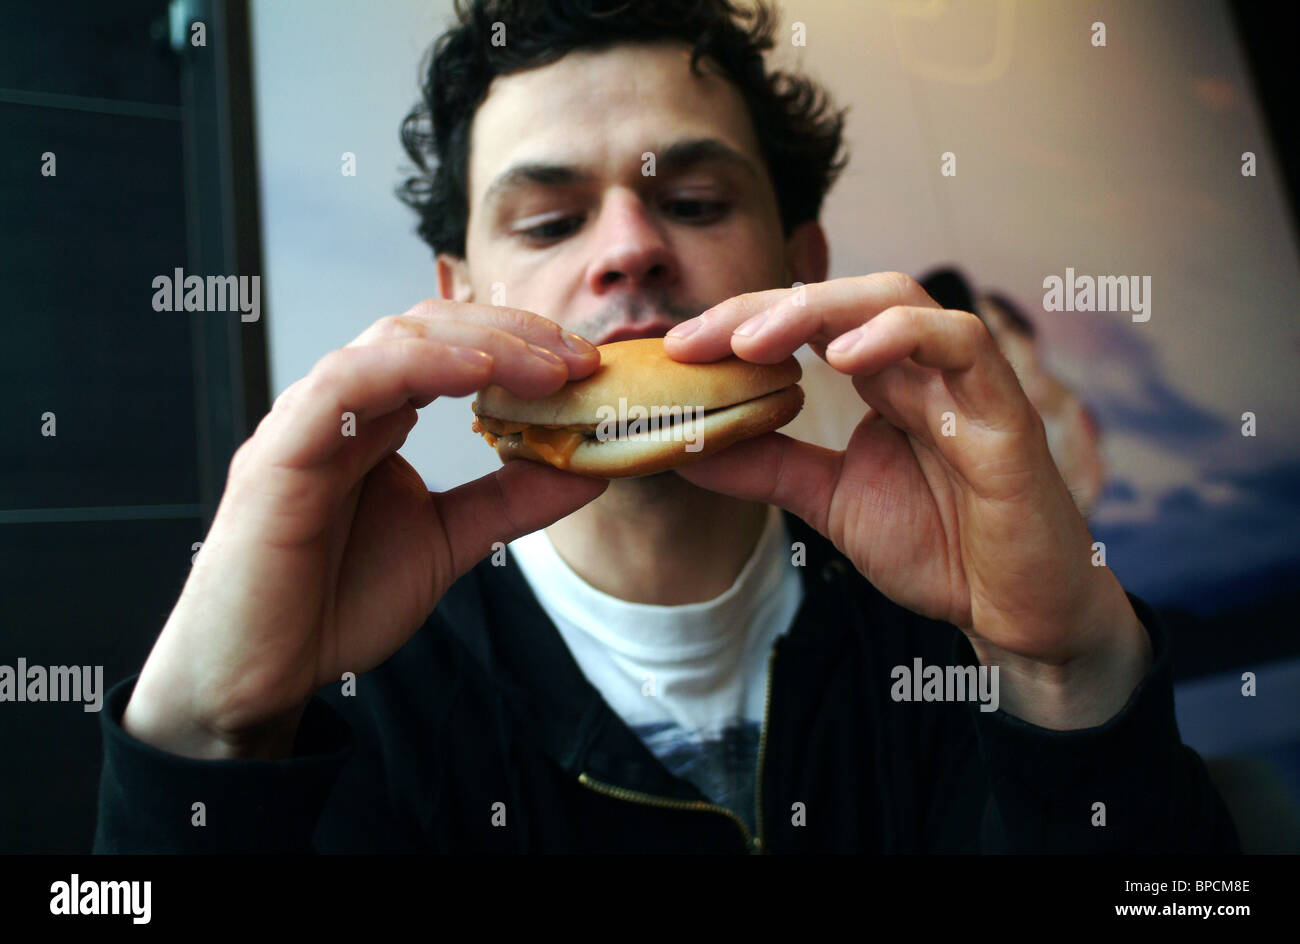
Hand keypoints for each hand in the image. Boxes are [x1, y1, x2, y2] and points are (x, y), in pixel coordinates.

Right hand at [124, 300, 607, 757]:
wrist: (262, 678)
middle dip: (514, 332)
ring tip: (549, 366)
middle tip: (582, 358)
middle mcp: (343, 406)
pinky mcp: (280, 452)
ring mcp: (308, 422)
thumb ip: (511, 501)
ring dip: (481, 343)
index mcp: (377, 419)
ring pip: (394, 340)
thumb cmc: (338, 604)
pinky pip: (348, 383)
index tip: (587, 366)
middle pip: (430, 327)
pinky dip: (416, 367)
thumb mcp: (450, 541)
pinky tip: (479, 374)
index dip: (522, 342)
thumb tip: (590, 467)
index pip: (451, 346)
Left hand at [664, 273, 1150, 728]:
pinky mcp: (1005, 412)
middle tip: (694, 339)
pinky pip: (961, 342)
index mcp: (882, 380)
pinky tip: (843, 361)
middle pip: (842, 295)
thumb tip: (682, 449)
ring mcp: (965, 382)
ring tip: (754, 344)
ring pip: (898, 298)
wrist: (1014, 610)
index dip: (740, 323)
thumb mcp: (828, 500)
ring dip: (818, 310)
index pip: (807, 322)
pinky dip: (900, 337)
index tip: (676, 349)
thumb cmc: (939, 547)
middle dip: (763, 307)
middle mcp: (920, 367)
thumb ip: (766, 467)